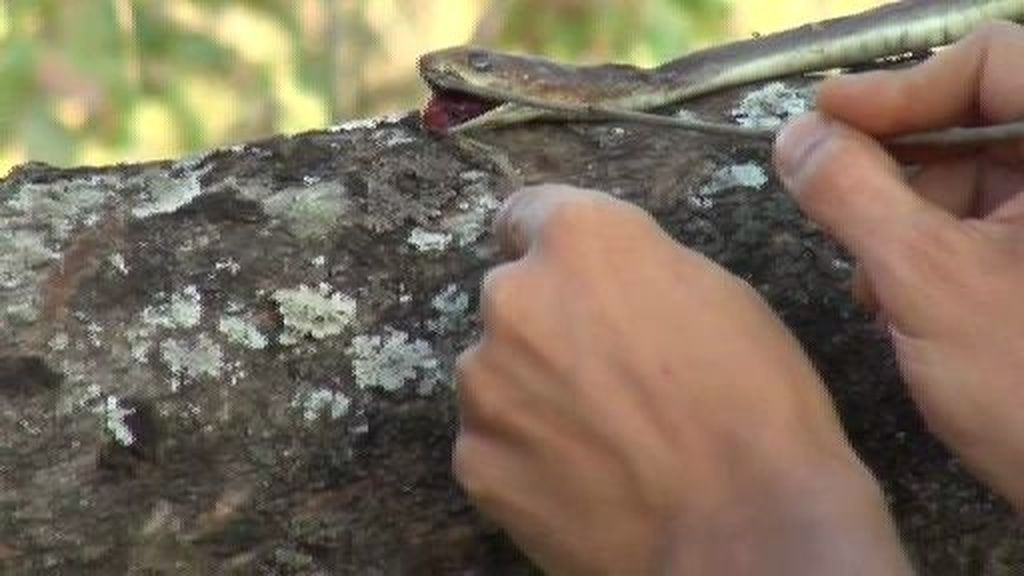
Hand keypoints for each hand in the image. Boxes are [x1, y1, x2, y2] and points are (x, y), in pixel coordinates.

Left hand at [454, 185, 908, 574]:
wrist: (744, 528)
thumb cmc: (752, 404)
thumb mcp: (714, 293)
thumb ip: (634, 269)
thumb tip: (604, 282)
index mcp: (579, 238)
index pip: (525, 213)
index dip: (547, 244)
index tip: (560, 274)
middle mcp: (515, 297)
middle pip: (511, 299)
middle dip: (545, 325)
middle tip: (602, 375)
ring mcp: (484, 383)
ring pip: (495, 373)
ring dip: (529, 391)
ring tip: (598, 436)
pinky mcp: (474, 459)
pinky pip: (491, 440)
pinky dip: (523, 453)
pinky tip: (580, 477)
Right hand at [774, 22, 1023, 509]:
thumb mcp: (925, 281)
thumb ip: (853, 194)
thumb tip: (797, 137)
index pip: (994, 62)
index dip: (900, 86)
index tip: (825, 119)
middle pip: (980, 120)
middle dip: (896, 166)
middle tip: (834, 203)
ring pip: (978, 178)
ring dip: (906, 216)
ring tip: (870, 279)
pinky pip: (991, 225)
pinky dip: (934, 248)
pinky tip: (899, 297)